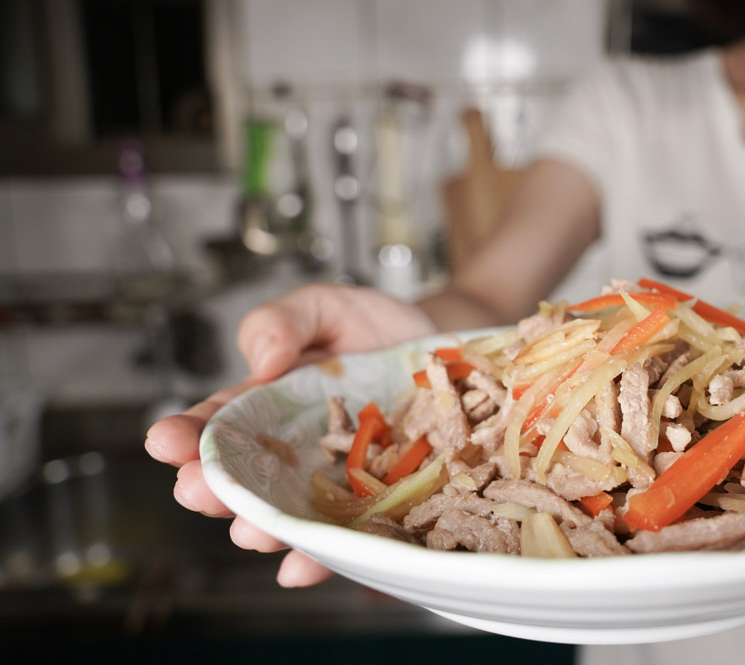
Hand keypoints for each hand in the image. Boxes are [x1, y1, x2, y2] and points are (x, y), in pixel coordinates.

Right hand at [144, 283, 434, 585]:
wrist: (448, 353)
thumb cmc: (375, 330)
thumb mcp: (326, 306)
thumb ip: (284, 320)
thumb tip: (261, 359)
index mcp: (266, 405)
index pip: (217, 423)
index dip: (187, 435)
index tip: (164, 441)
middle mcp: (291, 453)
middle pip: (244, 480)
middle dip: (217, 490)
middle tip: (198, 492)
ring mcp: (332, 483)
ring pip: (288, 516)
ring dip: (265, 530)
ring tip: (251, 532)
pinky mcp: (376, 505)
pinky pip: (347, 538)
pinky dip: (324, 558)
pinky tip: (303, 568)